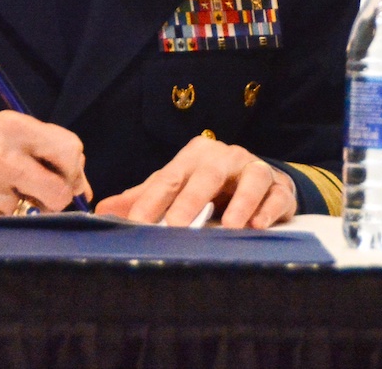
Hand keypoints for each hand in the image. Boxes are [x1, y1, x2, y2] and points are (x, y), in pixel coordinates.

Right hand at [0, 111, 90, 214]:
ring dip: (21, 207)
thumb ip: (42, 150)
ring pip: (31, 211)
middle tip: (39, 193)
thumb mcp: (1, 128)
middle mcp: (4, 157)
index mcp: (14, 126)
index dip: (72, 167)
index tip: (63, 174)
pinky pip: (6, 224)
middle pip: (60, 190)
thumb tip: (83, 188)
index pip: (70, 149)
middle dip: (57, 196)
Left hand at [94, 135, 296, 227]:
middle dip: (192, 199)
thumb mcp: (177, 186)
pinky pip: (276, 195)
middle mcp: (226, 157)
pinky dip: (267, 209)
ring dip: (241, 203)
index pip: (169, 178)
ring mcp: (255, 169)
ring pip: (251, 179)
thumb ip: (144, 198)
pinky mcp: (280, 187)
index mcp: (195, 155)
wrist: (258, 181)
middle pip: (208, 174)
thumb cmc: (210, 185)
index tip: (136, 225)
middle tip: (177, 225)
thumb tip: (101, 210)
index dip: (152, 202)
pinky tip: (257, 226)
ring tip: (229, 226)